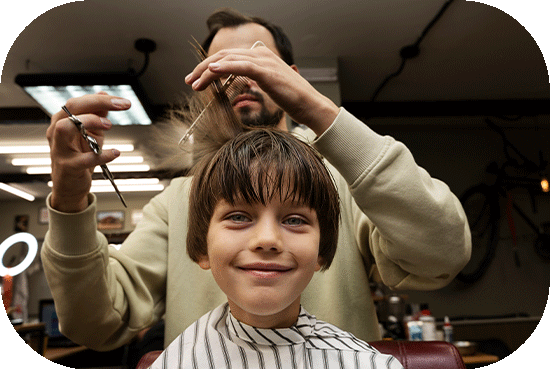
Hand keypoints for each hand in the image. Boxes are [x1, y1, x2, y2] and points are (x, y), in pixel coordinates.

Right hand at [46, 92, 130, 212]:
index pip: (79, 102)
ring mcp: (59, 149)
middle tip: (121, 106)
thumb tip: (104, 94)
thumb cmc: (80, 157)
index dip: (101, 99)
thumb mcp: (91, 133)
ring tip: (108, 125)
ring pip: (65, 128)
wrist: (71, 185)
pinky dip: (102, 155)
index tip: (123, 102)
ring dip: (89, 122)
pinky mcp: (68, 167)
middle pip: (71, 108)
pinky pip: (84, 159)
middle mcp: (56, 132)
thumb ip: (97, 115)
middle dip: (98, 103)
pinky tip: (115, 153)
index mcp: (62, 120)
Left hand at [184, 45, 338, 134]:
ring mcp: (264, 61)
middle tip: (190, 80)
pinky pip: (239, 65)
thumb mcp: (271, 88)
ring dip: (207, 70)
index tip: (198, 78)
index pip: (229, 57)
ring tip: (195, 82)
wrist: (310, 105)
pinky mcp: (265, 71)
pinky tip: (211, 71)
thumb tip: (245, 85)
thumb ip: (257, 82)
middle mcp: (261, 55)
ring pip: (228, 59)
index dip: (210, 67)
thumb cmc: (293, 100)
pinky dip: (223, 67)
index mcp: (262, 57)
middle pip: (224, 55)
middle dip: (203, 68)